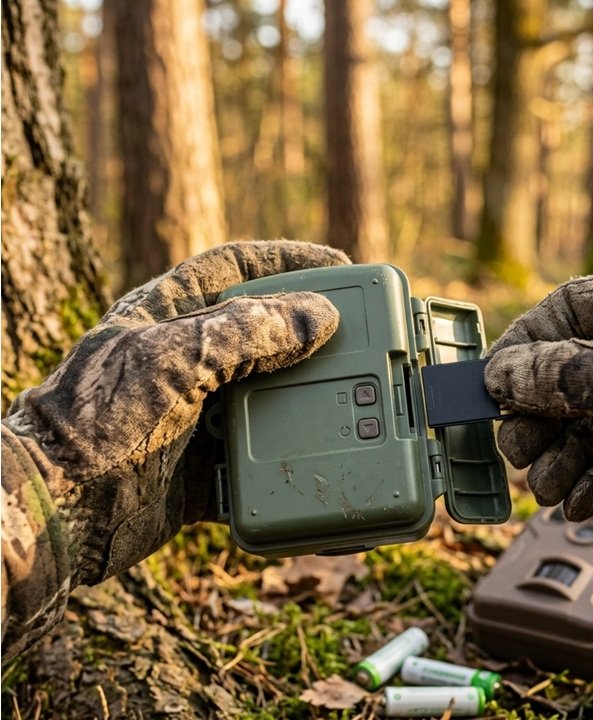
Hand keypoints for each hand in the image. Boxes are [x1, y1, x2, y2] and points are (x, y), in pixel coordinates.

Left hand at [4, 240, 348, 587]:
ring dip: (306, 403)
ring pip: (266, 399)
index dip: (289, 260)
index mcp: (169, 316)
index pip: (236, 268)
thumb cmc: (94, 420)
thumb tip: (319, 319)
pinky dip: (288, 462)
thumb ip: (245, 333)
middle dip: (310, 336)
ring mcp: (195, 415)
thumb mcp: (171, 359)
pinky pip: (258, 458)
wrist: (54, 512)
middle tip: (360, 337)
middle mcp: (186, 361)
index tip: (340, 264)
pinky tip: (316, 460)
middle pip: (263, 335)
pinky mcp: (203, 466)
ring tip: (351, 400)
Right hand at [484, 265, 592, 568]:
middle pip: (571, 371)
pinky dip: (590, 479)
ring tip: (545, 488)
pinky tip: (579, 501)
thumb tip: (500, 374)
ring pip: (586, 421)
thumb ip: (560, 375)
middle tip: (516, 447)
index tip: (495, 379)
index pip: (573, 306)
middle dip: (540, 414)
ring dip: (559, 456)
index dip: (528, 341)